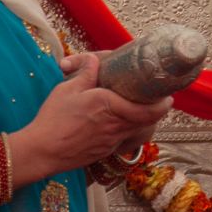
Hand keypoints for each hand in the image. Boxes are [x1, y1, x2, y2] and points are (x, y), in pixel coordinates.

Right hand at [13, 55, 170, 176]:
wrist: (43, 151)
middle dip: (156, 111)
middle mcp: (116, 126)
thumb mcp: (68, 88)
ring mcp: (111, 141)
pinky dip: (126, 130)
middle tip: (156, 100)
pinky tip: (115, 123)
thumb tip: (95, 60)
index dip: (163, 105)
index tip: (168, 97)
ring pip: (136, 131)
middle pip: (148, 122)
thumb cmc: (54, 119)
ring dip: (141, 120)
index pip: (149, 110)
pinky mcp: (104, 151)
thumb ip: (86, 73)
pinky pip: (123, 139)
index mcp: (110, 106)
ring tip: (137, 109)